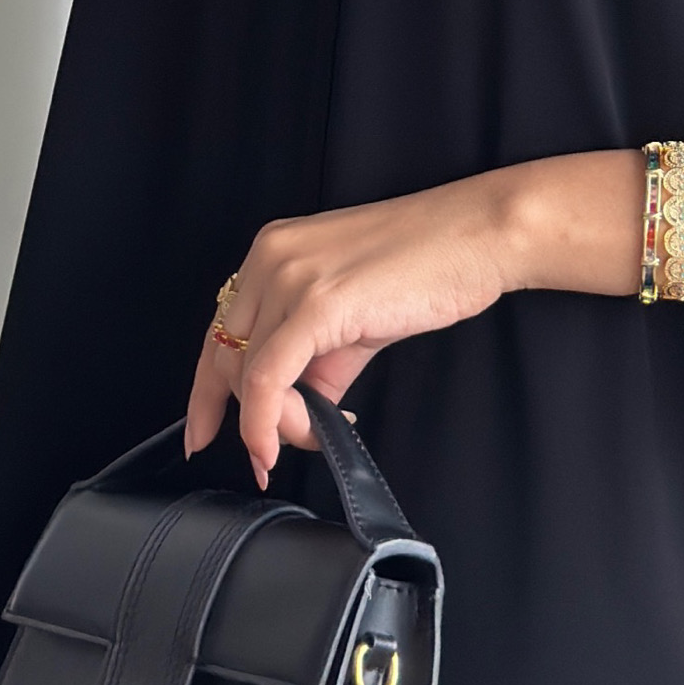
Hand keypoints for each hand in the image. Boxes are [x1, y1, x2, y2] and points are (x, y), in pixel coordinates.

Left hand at [187, 172, 525, 485]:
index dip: (206, 391)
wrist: (479, 237)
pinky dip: (267, 423)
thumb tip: (297, 411)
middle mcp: (269, 259)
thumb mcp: (353, 315)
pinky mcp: (317, 304)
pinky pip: (270, 380)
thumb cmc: (429, 266)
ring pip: (248, 376)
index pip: (219, 332)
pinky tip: (281, 446)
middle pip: (226, 358)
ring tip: (319, 432)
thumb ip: (315, 359)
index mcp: (271, 253)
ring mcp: (289, 278)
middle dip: (251, 417)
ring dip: (276, 425)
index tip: (205, 432)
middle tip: (283, 447)